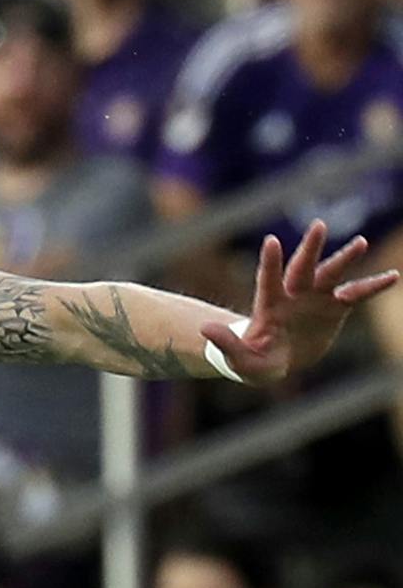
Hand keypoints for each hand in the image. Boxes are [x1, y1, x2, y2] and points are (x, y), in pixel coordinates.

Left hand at [204, 220, 399, 383]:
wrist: (274, 362)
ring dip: (344, 259)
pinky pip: (357, 293)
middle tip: (318, 226)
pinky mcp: (334, 308)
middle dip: (310, 248)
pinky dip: (373, 285)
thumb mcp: (240, 359)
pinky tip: (393, 277)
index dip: (269, 262)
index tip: (270, 241)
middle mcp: (293, 295)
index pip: (268, 279)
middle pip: (302, 268)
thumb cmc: (252, 361)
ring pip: (331, 274)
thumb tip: (204, 330)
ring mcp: (315, 299)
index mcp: (268, 305)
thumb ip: (226, 344)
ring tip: (360, 243)